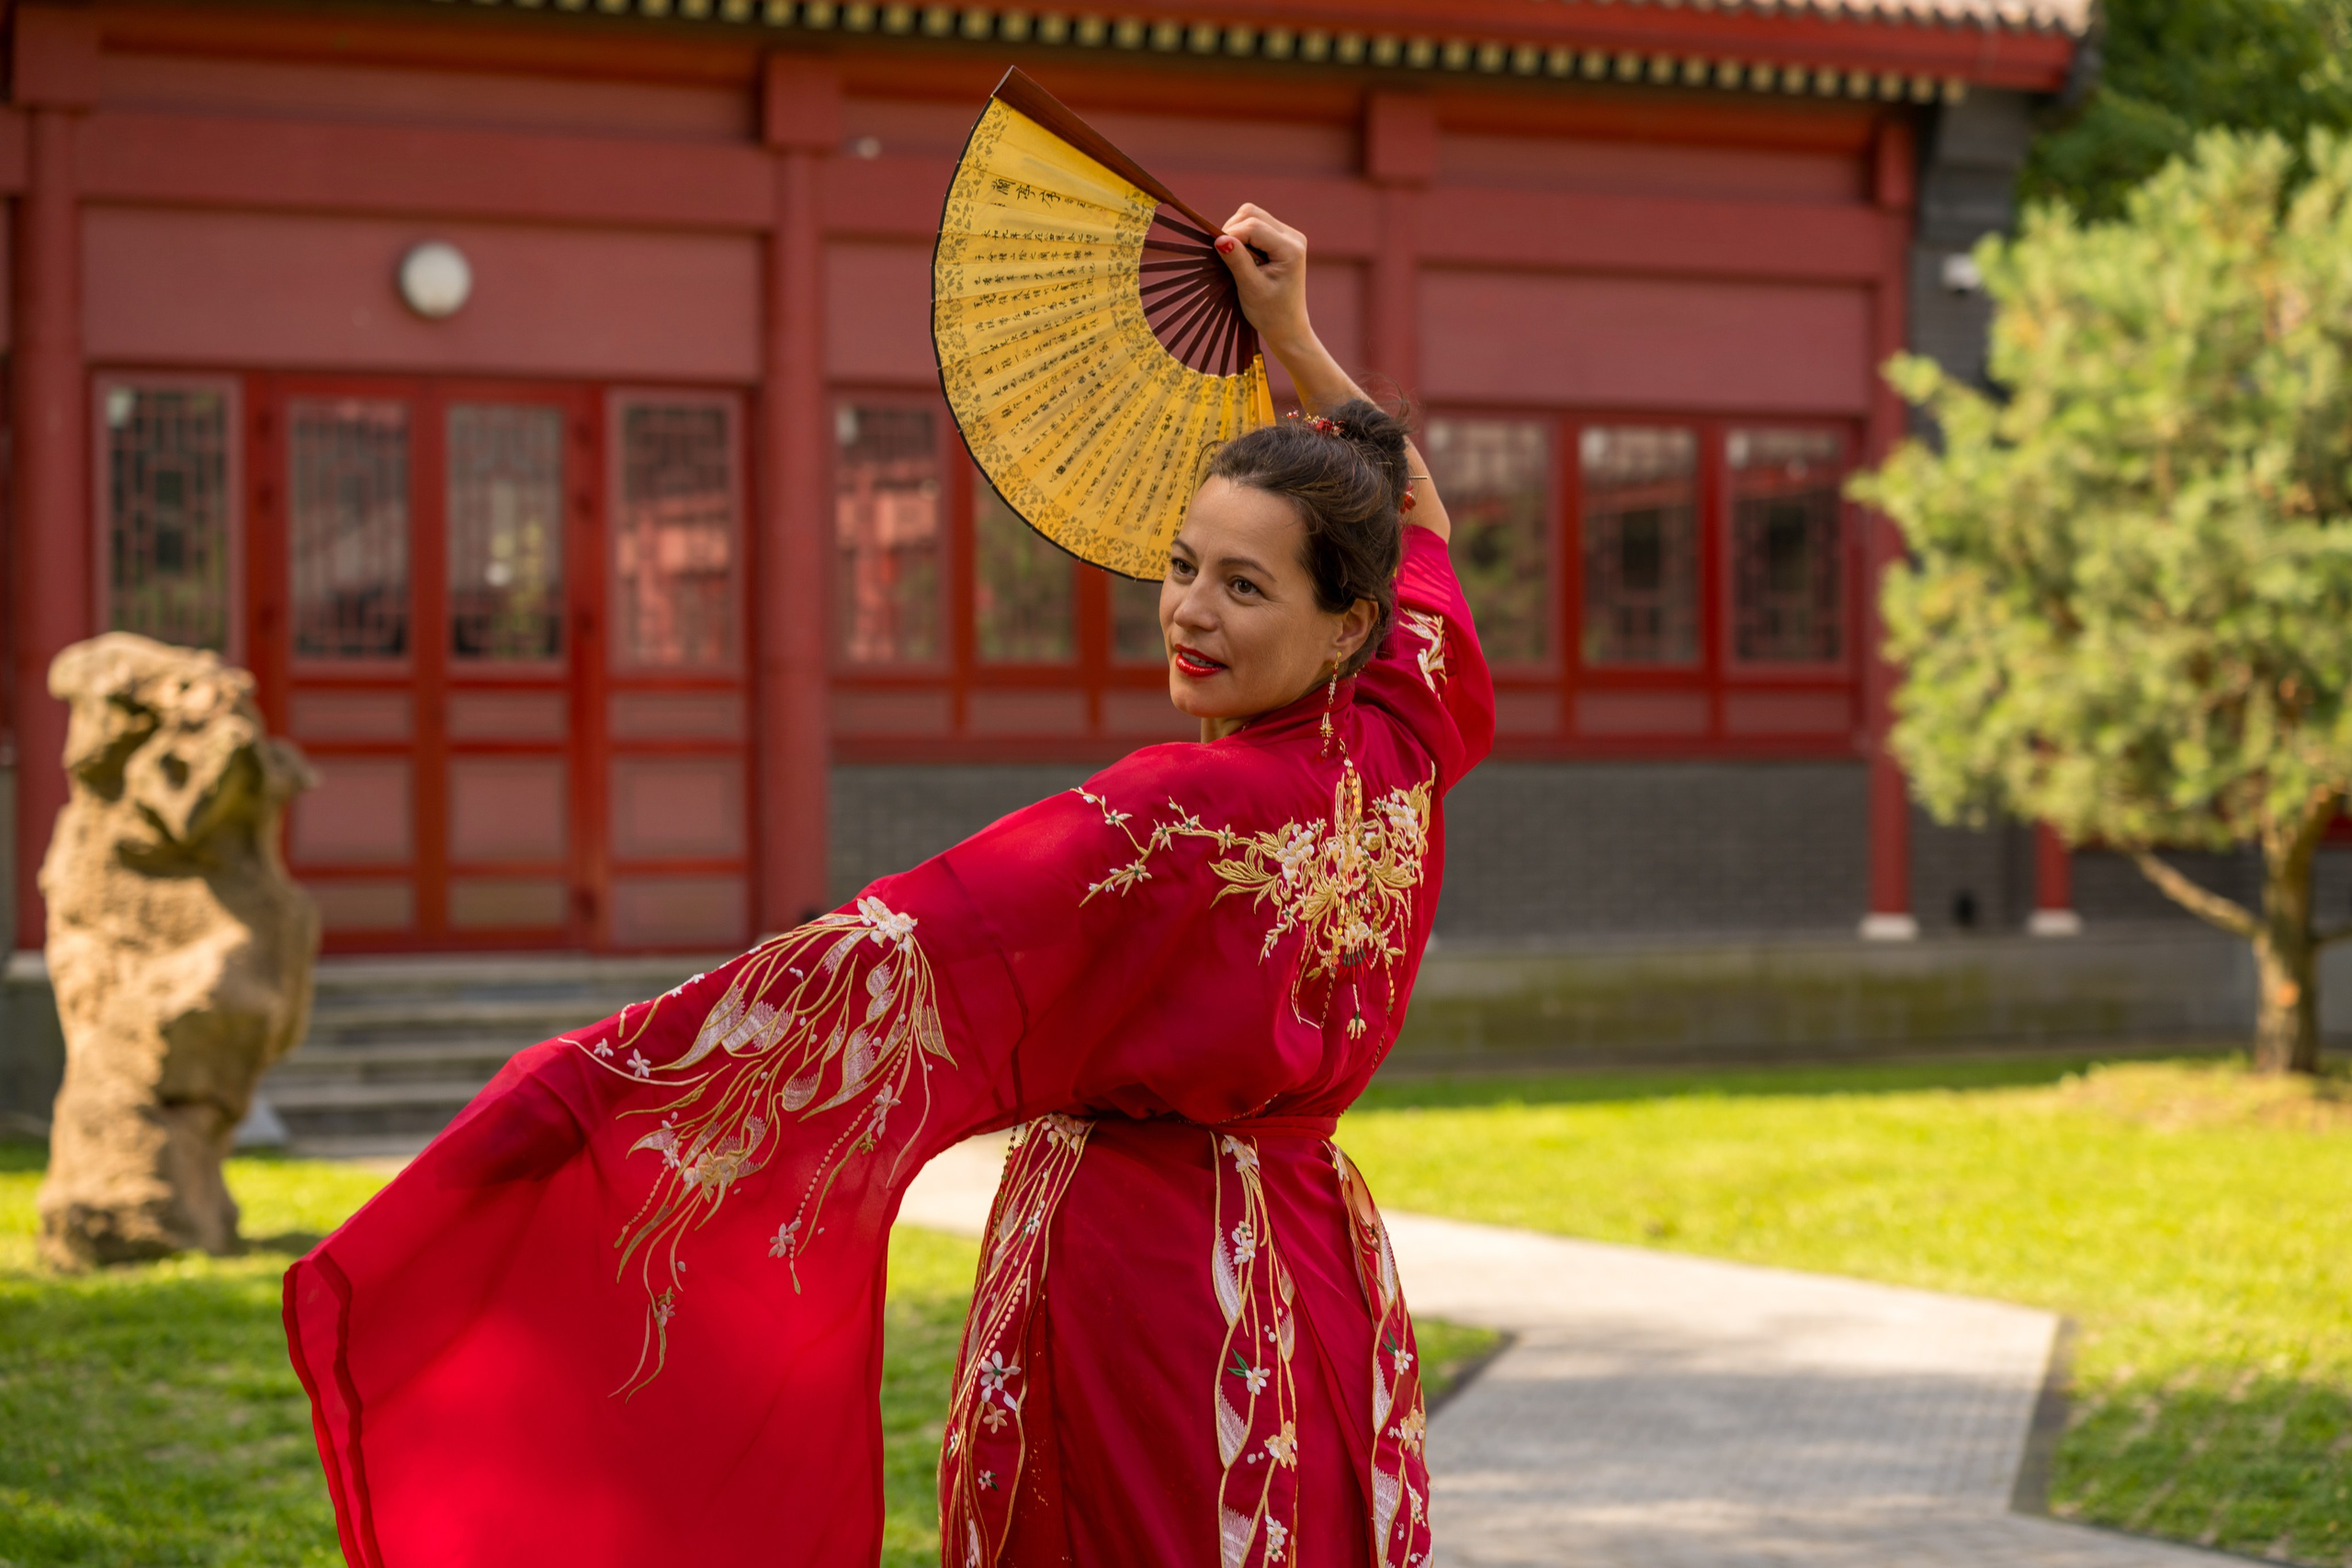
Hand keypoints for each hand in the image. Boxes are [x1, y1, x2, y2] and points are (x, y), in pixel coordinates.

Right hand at [1214, 203, 1313, 357]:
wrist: (1287, 326)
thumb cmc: (1270, 313)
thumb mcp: (1251, 289)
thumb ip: (1237, 261)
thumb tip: (1219, 239)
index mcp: (1291, 249)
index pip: (1253, 226)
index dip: (1230, 234)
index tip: (1215, 251)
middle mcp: (1293, 237)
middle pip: (1252, 214)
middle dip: (1233, 229)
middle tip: (1225, 255)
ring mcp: (1289, 236)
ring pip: (1252, 216)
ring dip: (1237, 232)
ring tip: (1236, 259)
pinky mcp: (1281, 239)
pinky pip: (1255, 225)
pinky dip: (1243, 236)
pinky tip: (1244, 257)